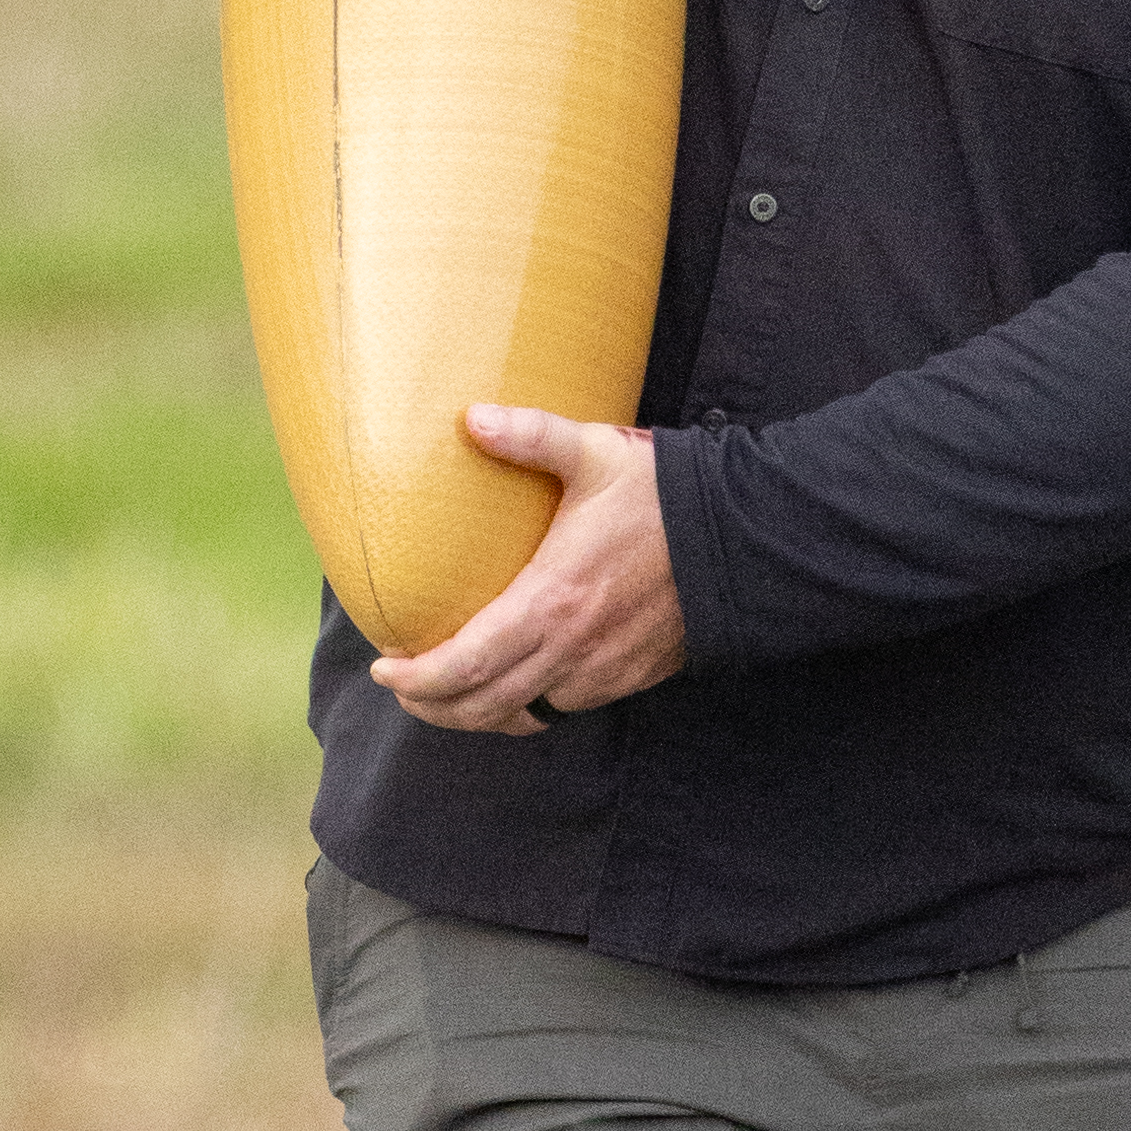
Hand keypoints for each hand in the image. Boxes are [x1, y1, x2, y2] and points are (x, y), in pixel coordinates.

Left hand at [370, 410, 687, 733]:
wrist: (745, 539)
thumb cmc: (664, 495)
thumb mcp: (594, 453)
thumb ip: (530, 435)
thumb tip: (469, 417)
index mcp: (551, 600)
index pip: (465, 665)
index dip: (417, 680)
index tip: (385, 669)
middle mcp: (572, 647)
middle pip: (483, 705)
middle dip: (433, 706)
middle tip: (404, 689)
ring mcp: (603, 670)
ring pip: (524, 713)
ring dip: (479, 712)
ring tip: (448, 691)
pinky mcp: (630, 678)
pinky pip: (565, 706)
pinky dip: (530, 704)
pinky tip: (515, 682)